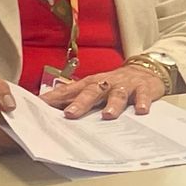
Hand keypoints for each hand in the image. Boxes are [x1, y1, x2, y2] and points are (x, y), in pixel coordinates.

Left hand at [40, 66, 165, 119]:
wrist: (145, 70)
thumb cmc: (114, 83)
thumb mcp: (94, 88)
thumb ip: (74, 98)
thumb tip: (48, 111)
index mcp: (90, 84)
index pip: (69, 90)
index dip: (55, 98)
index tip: (40, 107)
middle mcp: (106, 83)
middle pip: (91, 91)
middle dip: (81, 103)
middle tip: (70, 114)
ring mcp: (125, 86)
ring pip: (117, 94)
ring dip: (112, 105)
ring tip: (108, 116)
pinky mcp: (143, 88)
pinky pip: (143, 95)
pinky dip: (142, 102)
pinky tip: (141, 111)